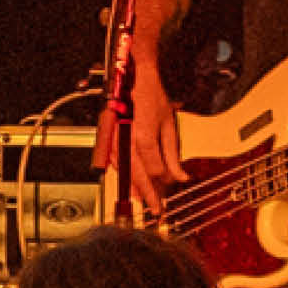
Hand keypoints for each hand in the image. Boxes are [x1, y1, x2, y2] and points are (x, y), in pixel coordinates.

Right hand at [126, 67, 185, 213]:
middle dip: (146, 194)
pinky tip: (129, 181)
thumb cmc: (150, 95)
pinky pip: (116, 160)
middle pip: (137, 174)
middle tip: (155, 210)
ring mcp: (114, 138)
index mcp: (143, 136)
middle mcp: (126, 139)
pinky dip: (123, 172)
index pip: (153, 168)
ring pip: (124, 169)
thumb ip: (172, 153)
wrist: (130, 77)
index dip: (162, 181)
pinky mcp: (107, 137)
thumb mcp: (169, 124)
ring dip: (133, 186)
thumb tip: (180, 175)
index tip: (169, 190)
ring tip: (141, 200)